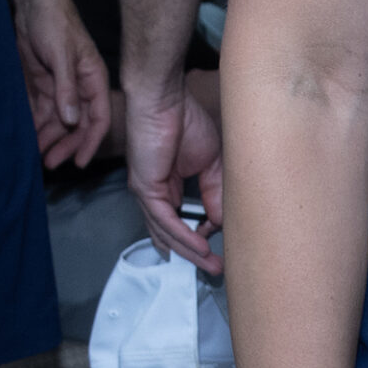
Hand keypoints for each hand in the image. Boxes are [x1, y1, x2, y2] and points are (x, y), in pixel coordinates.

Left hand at [13, 0, 111, 169]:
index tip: (79, 162)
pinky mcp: (42, 84)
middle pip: (77, 125)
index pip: (99, 118)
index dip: (90, 141)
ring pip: (58, 121)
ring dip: (48, 138)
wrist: (31, 3)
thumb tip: (72, 120)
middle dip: (65, 144)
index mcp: (93, 80)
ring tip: (35, 153)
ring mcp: (60, 87)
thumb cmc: (54, 23)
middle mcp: (79, 87)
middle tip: (50, 162)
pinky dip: (35, 124)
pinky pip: (40, 111)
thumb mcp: (62, 55)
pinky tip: (27, 136)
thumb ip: (67, 88)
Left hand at [126, 71, 224, 271]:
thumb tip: (222, 220)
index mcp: (167, 186)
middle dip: (192, 255)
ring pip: (166, 231)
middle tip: (214, 269)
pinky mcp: (145, 187)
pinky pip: (164, 219)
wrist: (165, 99)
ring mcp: (146, 192)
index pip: (181, 221)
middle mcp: (153, 193)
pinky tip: (199, 245)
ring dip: (189, 251)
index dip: (200, 234)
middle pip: (170, 233)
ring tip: (210, 265)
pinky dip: (181, 234)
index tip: (221, 241)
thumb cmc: (185, 120)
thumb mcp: (210, 163)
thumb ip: (215, 192)